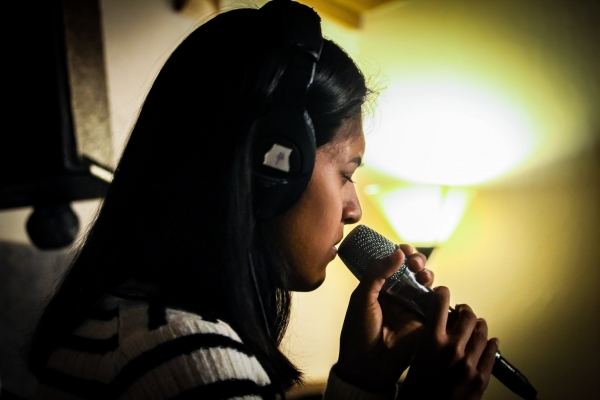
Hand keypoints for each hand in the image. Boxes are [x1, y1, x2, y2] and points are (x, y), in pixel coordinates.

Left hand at [335, 245, 433, 392]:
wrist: (368, 364)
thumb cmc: (359, 331)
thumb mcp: (362, 298)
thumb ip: (377, 273)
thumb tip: (398, 253)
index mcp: (378, 287)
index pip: (392, 264)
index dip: (400, 254)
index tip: (404, 249)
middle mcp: (396, 295)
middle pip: (412, 270)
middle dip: (416, 260)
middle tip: (414, 262)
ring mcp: (411, 307)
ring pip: (425, 283)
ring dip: (426, 273)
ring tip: (422, 274)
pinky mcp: (424, 321)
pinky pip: (435, 303)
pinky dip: (437, 293)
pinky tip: (432, 288)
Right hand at [398, 287, 498, 399]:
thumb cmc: (416, 391)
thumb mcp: (415, 358)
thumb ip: (429, 340)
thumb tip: (438, 326)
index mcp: (432, 342)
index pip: (440, 304)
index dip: (442, 294)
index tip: (442, 293)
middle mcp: (453, 349)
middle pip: (467, 317)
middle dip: (464, 311)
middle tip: (461, 310)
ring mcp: (469, 363)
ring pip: (482, 333)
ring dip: (479, 326)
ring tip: (477, 323)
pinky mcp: (480, 378)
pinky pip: (491, 355)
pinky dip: (492, 345)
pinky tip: (492, 341)